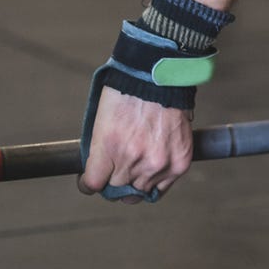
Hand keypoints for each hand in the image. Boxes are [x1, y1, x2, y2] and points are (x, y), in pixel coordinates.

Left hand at [78, 85, 194, 201]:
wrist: (161, 78)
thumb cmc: (129, 93)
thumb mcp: (102, 120)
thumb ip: (100, 151)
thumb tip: (100, 172)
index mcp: (109, 146)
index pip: (93, 184)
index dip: (89, 183)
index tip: (90, 181)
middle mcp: (133, 159)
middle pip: (117, 189)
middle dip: (114, 179)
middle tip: (118, 167)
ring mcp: (158, 163)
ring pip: (139, 191)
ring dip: (136, 180)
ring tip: (140, 161)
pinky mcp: (179, 164)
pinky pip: (162, 188)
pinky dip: (156, 181)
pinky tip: (153, 166)